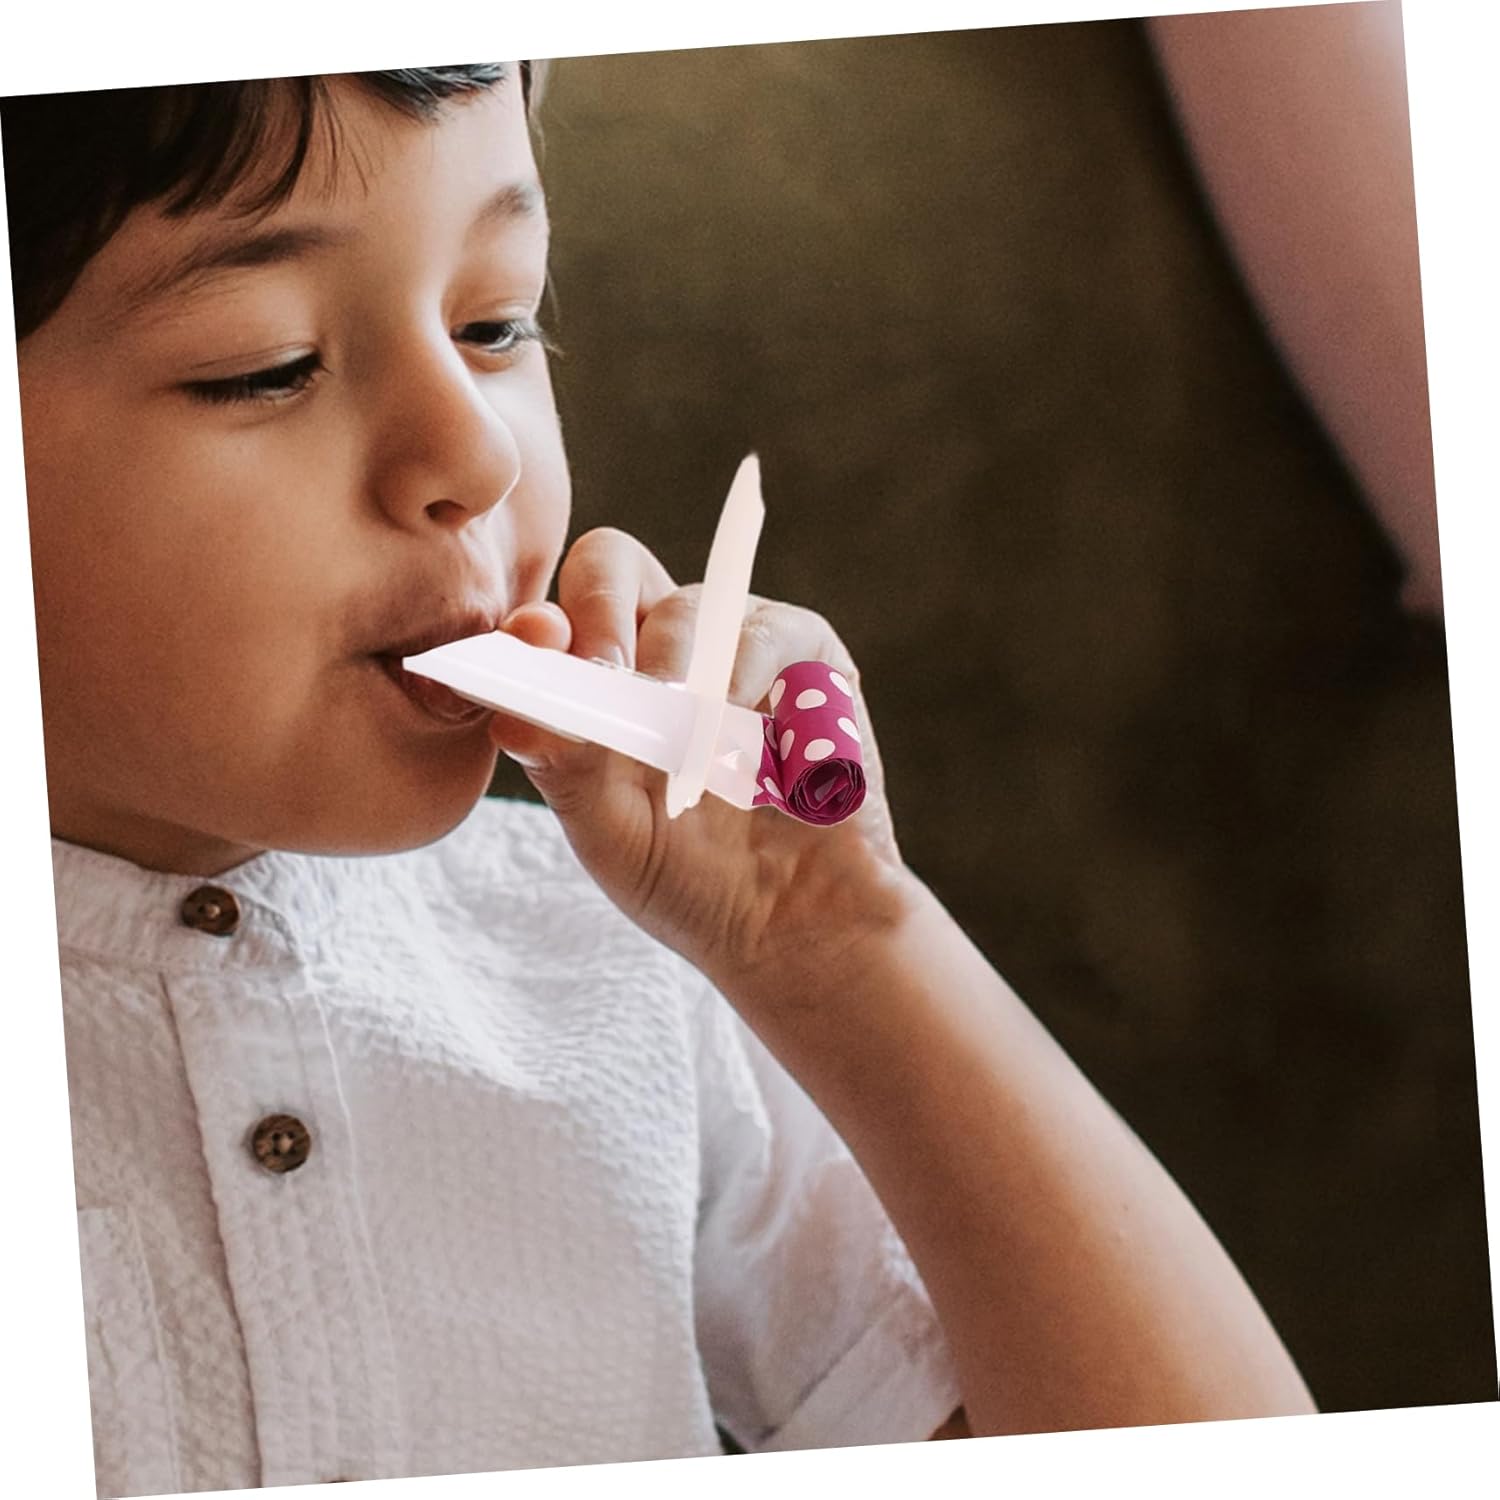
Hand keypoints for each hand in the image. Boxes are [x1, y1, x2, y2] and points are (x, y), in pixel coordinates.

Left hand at [489, 527, 913, 995]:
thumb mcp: (609, 829)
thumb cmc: (690, 878)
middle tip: (606, 676)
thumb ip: (563, 766)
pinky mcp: (807, 656)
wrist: (787, 923)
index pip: (552, 616)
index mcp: (599, 681)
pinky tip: (733, 713)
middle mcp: (661, 647)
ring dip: (672, 661)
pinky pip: (770, 627)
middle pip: (611, 566)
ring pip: (687, 603)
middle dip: (599, 611)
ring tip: (676, 728)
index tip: (535, 653)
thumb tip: (510, 718)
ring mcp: (733, 644)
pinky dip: (746, 664)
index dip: (535, 624)